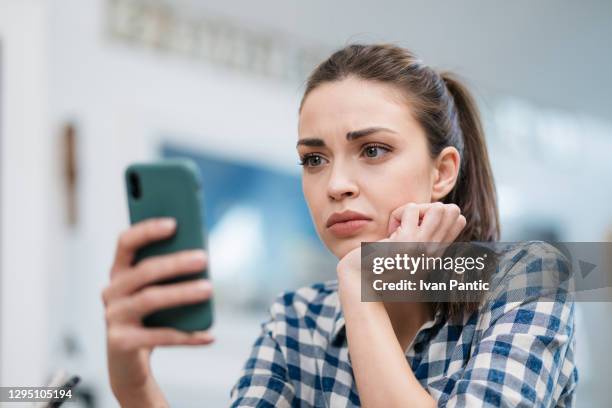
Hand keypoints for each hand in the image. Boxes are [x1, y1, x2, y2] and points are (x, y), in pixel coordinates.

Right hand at [102, 217, 214, 403]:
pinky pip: (159, 336)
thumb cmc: (149, 318)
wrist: (128, 363)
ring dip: (182, 293)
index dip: (147, 230)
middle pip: (144, 271)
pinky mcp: (121, 343)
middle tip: (204, 258)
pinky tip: (209, 335)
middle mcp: (111, 292)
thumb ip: (170, 272)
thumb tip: (200, 255)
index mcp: (120, 272)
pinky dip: (187, 336)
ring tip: (209, 289)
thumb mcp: (156, 291)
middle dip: (175, 263)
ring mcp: (113, 317)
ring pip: (150, 299)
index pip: (126, 243)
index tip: (174, 223)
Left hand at [337, 202, 465, 282]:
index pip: (459, 220)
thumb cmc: (379, 264)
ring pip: (439, 208)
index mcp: (436, 252)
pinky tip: (390, 232)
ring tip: (402, 225)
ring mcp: (422, 246)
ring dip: (416, 209)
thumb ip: (420, 236)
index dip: (439, 213)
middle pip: (454, 211)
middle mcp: (434, 251)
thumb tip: (431, 211)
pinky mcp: (407, 242)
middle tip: (410, 223)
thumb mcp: (406, 250)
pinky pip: (410, 208)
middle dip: (429, 208)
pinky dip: (397, 213)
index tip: (419, 225)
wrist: (363, 281)